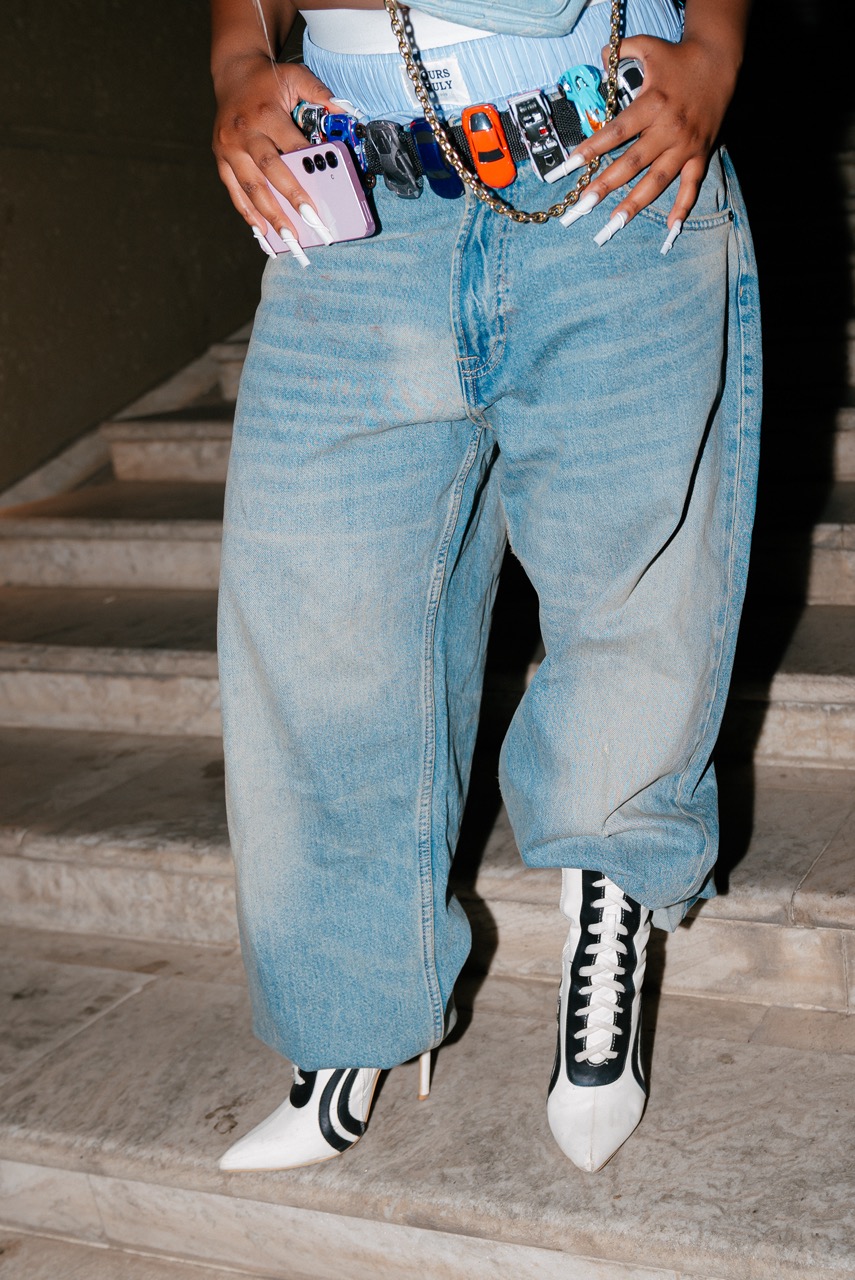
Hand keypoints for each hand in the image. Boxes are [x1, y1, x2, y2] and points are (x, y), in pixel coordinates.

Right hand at [212, 54, 338, 237]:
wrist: (232, 74)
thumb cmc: (268, 80)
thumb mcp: (296, 76)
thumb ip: (321, 94)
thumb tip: (345, 114)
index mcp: (267, 114)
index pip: (291, 148)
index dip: (307, 173)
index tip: (321, 196)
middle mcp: (245, 132)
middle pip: (269, 172)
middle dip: (290, 200)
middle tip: (310, 223)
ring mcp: (229, 147)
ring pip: (250, 187)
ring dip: (269, 214)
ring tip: (287, 237)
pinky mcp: (220, 158)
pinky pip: (234, 190)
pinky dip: (247, 212)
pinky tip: (261, 231)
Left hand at [569, 33, 740, 229]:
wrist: (721, 60)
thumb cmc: (680, 58)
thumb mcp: (650, 46)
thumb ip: (621, 50)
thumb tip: (600, 55)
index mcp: (652, 104)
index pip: (616, 132)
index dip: (591, 149)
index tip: (569, 166)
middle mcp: (668, 128)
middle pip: (632, 163)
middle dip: (606, 185)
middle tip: (583, 204)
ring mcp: (685, 145)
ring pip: (657, 180)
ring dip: (635, 203)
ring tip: (614, 222)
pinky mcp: (701, 153)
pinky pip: (692, 184)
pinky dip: (684, 205)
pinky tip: (671, 227)